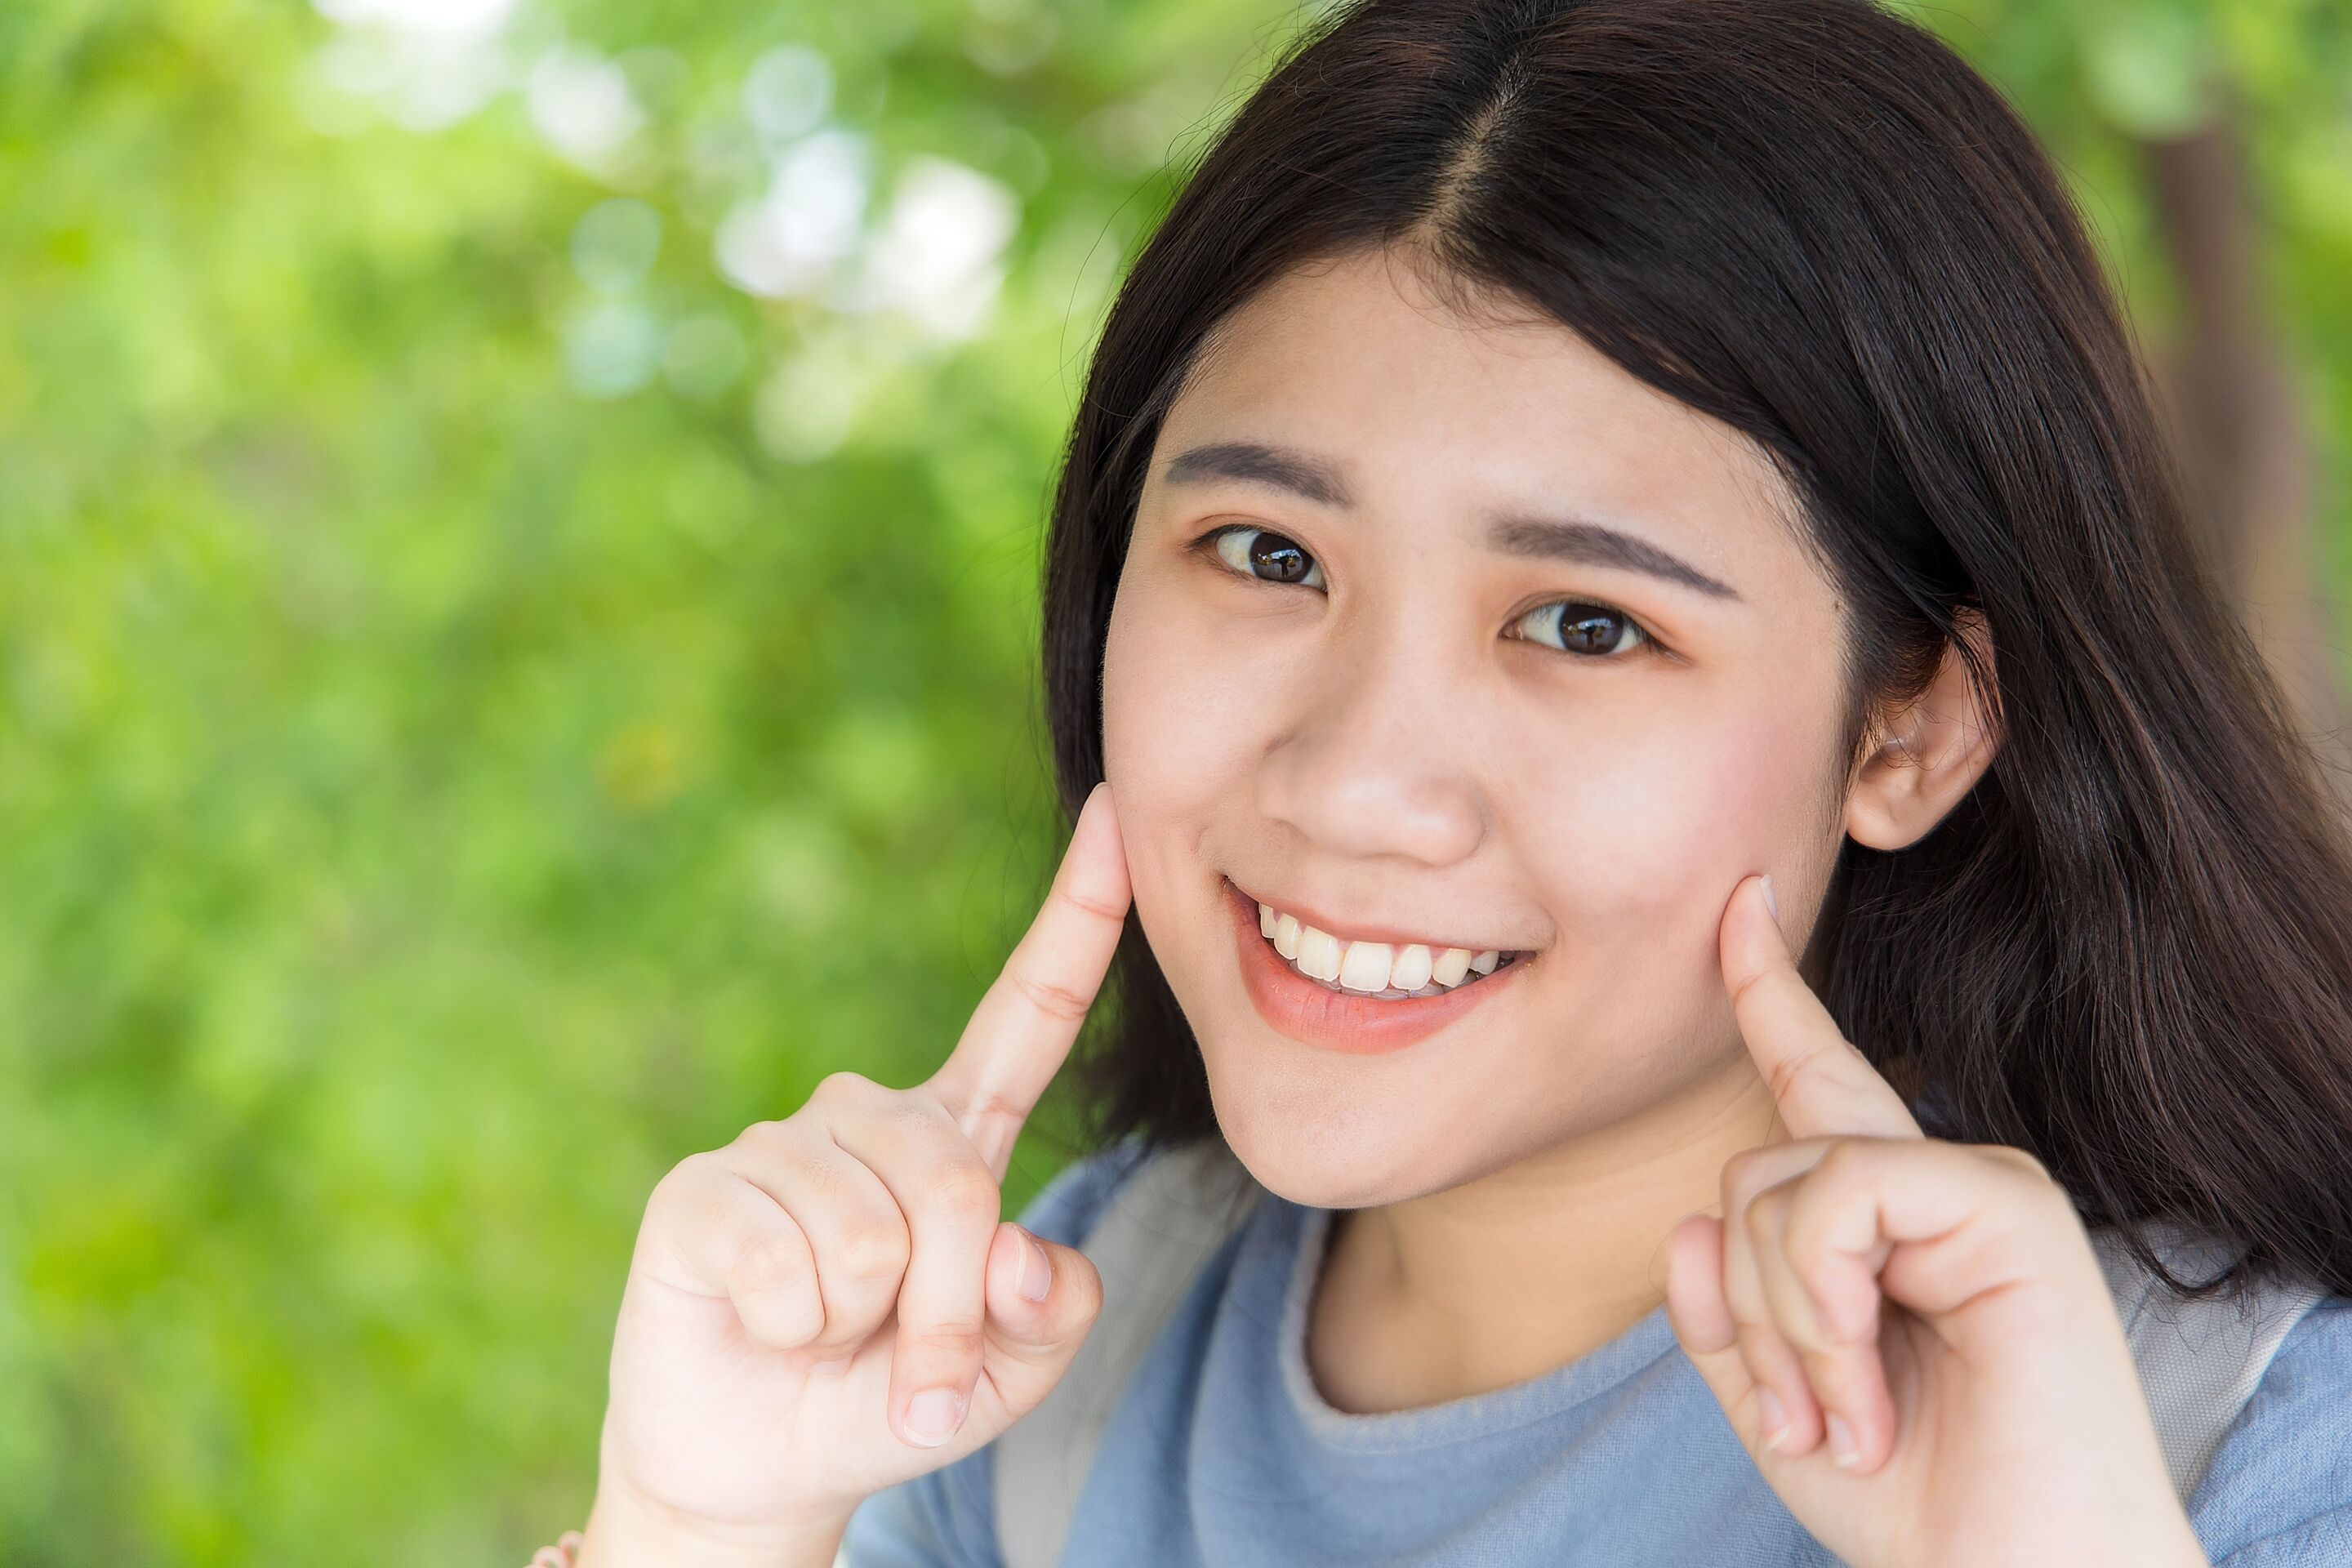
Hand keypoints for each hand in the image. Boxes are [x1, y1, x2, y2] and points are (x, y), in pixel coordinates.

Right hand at [579, 783, 1127, 1563]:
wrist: (761, 1468)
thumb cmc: (891, 1398)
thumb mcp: (1007, 1375)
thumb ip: (1049, 1313)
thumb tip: (1010, 1248)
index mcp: (957, 1135)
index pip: (1028, 1016)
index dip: (1077, 920)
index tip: (1119, 812)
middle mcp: (870, 1116)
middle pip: (955, 1188)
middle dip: (947, 1313)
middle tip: (915, 1377)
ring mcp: (781, 1145)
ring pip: (869, 1237)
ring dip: (862, 1326)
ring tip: (821, 1336)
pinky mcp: (700, 1188)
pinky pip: (780, 1260)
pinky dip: (786, 1322)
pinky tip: (760, 1322)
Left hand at [1660, 874, 2208, 1567]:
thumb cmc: (1915, 1500)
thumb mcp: (1776, 1401)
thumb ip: (1720, 1313)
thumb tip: (1681, 1223)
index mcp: (1886, 1217)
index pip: (1813, 1078)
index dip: (1767, 991)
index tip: (1735, 905)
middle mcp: (1935, 1181)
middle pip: (1750, 1173)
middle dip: (1745, 1310)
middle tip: (1803, 1420)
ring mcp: (1979, 1182)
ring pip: (1780, 1187)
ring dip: (1784, 1327)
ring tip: (1847, 1417)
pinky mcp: (2006, 1202)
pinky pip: (1837, 1197)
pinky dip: (1821, 1306)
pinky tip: (1865, 1388)